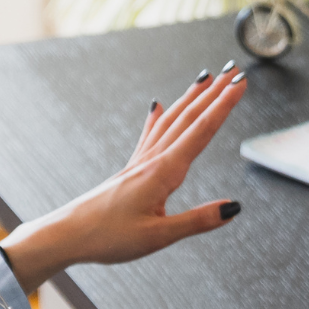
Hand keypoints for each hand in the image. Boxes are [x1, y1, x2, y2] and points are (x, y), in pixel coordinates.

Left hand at [0, 64, 246, 288]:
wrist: (68, 235)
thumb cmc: (108, 237)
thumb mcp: (159, 236)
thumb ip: (198, 221)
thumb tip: (233, 208)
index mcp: (163, 172)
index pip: (201, 131)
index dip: (224, 106)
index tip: (240, 84)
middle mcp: (152, 160)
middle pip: (189, 118)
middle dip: (214, 93)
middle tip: (234, 71)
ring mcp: (140, 162)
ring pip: (171, 121)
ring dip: (191, 99)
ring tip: (206, 79)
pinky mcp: (131, 170)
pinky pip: (149, 135)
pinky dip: (157, 118)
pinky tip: (157, 107)